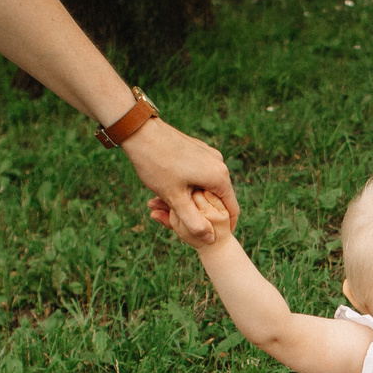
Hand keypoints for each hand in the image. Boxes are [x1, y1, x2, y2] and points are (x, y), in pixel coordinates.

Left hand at [124, 119, 238, 244]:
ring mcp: (209, 154)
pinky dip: (191, 184)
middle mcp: (219, 163)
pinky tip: (172, 187)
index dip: (226, 226)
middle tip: (185, 222)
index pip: (232, 208)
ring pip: (207, 184)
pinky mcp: (198, 149)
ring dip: (195, 197)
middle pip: (218, 196)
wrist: (140, 132)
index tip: (217, 238)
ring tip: (173, 204)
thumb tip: (210, 239)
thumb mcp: (175, 199)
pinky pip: (200, 172)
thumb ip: (194, 221)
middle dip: (204, 211)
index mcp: (219, 176)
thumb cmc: (157, 165)